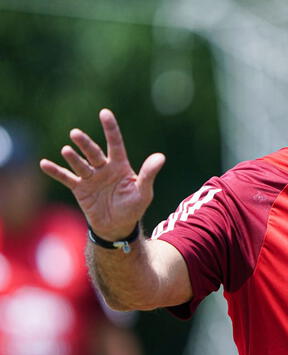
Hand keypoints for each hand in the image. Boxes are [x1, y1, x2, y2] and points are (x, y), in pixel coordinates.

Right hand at [40, 109, 164, 239]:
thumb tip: (161, 157)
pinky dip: (55, 171)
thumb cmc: (133, 207)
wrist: (117, 226)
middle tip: (76, 134)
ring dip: (73, 157)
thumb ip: (148, 174)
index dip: (110, 129)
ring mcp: (90, 177)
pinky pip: (66, 178)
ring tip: (67, 150)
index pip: (115, 143)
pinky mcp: (79, 189)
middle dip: (85, 144)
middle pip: (94, 152)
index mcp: (120, 165)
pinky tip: (45, 164)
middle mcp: (104, 168)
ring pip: (80, 164)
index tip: (104, 113)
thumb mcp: (143, 192)